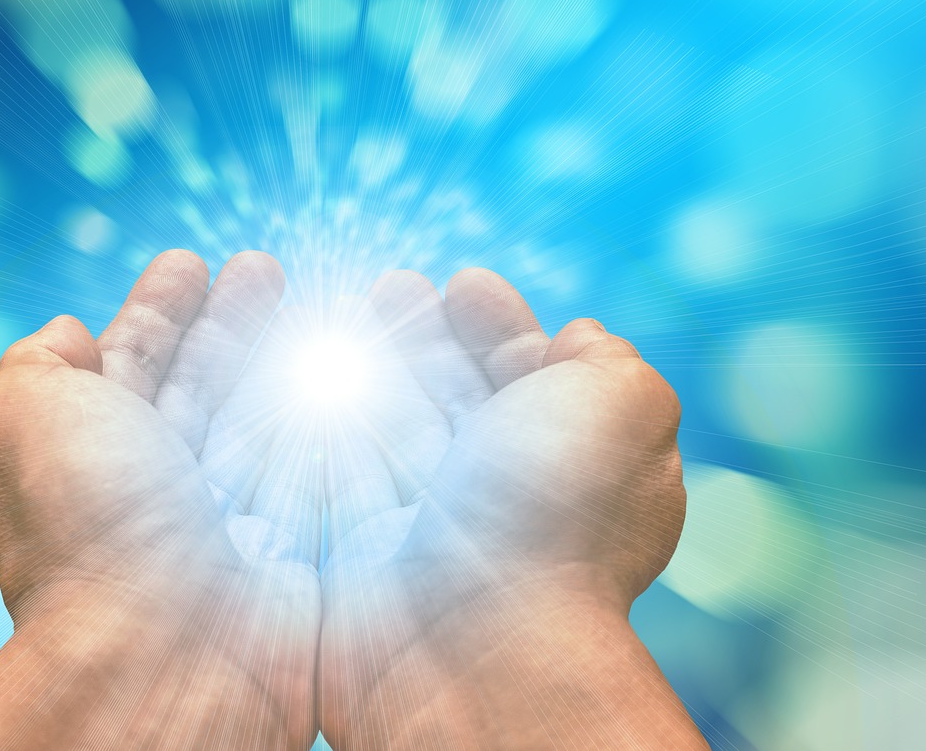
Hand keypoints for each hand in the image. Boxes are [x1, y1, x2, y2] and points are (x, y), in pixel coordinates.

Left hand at [0, 250, 319, 749]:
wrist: (163, 660)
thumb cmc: (89, 534)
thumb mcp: (24, 419)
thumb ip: (36, 364)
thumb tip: (68, 331)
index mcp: (93, 458)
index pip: (130, 364)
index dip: (158, 311)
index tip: (190, 260)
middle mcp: (158, 491)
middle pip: (204, 384)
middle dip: (232, 323)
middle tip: (264, 267)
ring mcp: (229, 525)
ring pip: (265, 421)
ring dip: (290, 361)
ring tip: (325, 306)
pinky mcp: (292, 554)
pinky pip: (321, 471)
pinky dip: (337, 423)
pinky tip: (361, 377)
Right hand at [319, 268, 704, 748]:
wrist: (474, 642)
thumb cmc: (554, 516)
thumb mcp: (625, 407)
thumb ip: (609, 360)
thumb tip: (578, 336)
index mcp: (567, 463)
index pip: (529, 377)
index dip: (499, 324)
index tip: (464, 283)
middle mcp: (498, 496)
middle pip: (451, 394)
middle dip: (421, 334)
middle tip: (390, 285)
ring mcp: (424, 527)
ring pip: (386, 425)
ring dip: (364, 365)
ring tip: (336, 313)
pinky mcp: (358, 553)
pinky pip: (331, 469)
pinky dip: (316, 420)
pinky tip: (300, 374)